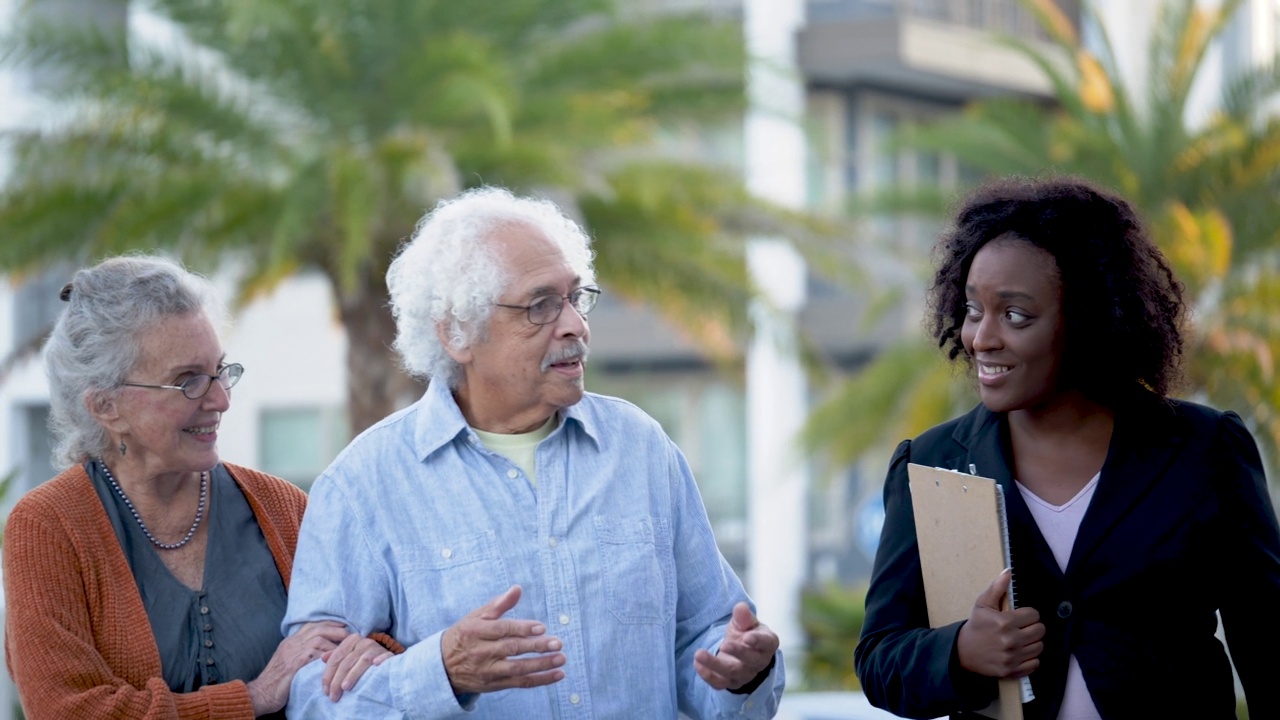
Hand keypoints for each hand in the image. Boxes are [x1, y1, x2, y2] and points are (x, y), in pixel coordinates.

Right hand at [248, 620, 349, 715]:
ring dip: (334, 643)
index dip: (328, 624)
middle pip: (317, 628)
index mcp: (290, 641)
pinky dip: (327, 655)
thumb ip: (300, 653)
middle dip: (335, 629)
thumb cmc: (276, 681)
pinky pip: (315, 654)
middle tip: (348, 634)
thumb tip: (320, 651)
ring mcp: (292, 652)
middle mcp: (291, 643)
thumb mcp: (287, 661)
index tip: (342, 626)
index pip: (311, 625)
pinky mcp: (295, 663)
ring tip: (345, 649)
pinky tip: (335, 660)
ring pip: (318, 639)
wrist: (261, 693)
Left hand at [321, 633, 393, 700]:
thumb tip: (322, 658)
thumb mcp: (349, 657)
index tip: (325, 691)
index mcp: (351, 640)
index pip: (336, 657)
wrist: (387, 661)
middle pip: (346, 662)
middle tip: (333, 696)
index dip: (328, 675)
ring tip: (345, 688)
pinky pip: (385, 657)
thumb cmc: (363, 660)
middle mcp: (363, 642)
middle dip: (337, 680)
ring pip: (362, 661)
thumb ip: (336, 657)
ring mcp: (376, 647)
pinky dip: (381, 660)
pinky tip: (376, 665)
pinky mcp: (389, 654)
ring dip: (353, 675)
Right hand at [442, 585, 565, 695]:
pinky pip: (520, 683)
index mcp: (475, 632)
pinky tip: (557, 674)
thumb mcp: (475, 617)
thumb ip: (498, 604)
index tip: (541, 627)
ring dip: (541, 665)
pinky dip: (540, 680)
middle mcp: (481, 653)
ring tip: (561, 658)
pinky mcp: (494, 685)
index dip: (522, 628)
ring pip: (518, 669)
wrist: (443, 667)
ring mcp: (487, 671)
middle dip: (536, 646)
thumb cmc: (465, 635)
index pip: (502, 630)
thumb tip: (518, 588)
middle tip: (558, 643)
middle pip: (511, 649)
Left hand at [693, 603, 779, 690]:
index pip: (766, 643)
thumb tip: (740, 607)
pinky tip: (697, 664)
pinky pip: (719, 683)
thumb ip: (743, 616)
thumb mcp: (746, 622)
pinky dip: (707, 675)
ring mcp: (745, 674)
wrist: (741, 649)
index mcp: (767, 644)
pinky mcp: (730, 682)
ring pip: (732, 673)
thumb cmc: (746, 632)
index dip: (758, 641)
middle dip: (737, 652)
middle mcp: (759, 662)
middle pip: (750, 660)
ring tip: (699, 654)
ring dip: (715, 664)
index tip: (747, 637)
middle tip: (724, 645)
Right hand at [956, 569, 1044, 677]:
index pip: (1034, 615)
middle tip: (1023, 627)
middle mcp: (1011, 640)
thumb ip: (997, 588)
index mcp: (1005, 621)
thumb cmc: (976, 626)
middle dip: (1033, 627)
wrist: (963, 651)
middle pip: (1040, 631)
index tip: (1021, 616)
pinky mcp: (1012, 670)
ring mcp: (1012, 656)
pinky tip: (1022, 652)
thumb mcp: (982, 604)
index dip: (1029, 614)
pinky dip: (1031, 658)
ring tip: (1022, 639)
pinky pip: (1035, 663)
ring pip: (1039, 647)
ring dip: (1033, 642)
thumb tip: (1008, 571)